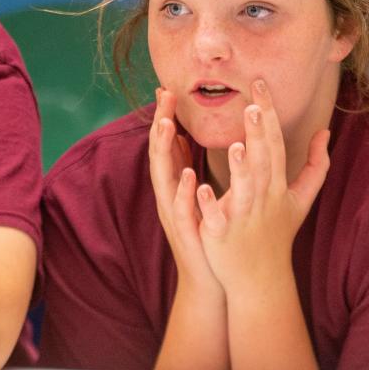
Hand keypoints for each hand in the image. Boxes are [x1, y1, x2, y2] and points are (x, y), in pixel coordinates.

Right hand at [149, 88, 221, 293]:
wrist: (210, 279)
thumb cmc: (206, 235)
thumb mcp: (192, 194)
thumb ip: (182, 165)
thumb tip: (177, 134)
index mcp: (174, 185)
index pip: (165, 145)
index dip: (163, 117)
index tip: (166, 90)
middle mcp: (169, 196)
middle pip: (158, 154)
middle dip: (159, 124)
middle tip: (163, 97)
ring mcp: (174, 214)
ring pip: (163, 178)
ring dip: (162, 151)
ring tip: (165, 125)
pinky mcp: (184, 232)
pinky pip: (181, 209)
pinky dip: (182, 191)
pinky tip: (187, 174)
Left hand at [195, 79, 329, 291]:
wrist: (261, 279)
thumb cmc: (277, 234)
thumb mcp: (301, 199)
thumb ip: (315, 165)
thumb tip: (325, 133)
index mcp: (277, 185)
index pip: (273, 143)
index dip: (268, 114)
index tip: (260, 84)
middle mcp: (263, 198)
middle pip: (262, 161)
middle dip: (258, 133)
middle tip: (253, 103)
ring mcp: (243, 216)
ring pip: (244, 189)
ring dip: (240, 167)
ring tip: (235, 143)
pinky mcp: (222, 235)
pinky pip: (215, 217)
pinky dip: (208, 203)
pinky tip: (197, 187)